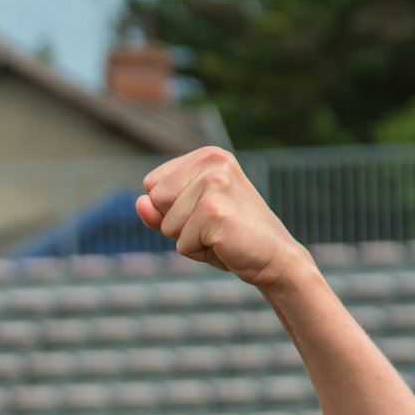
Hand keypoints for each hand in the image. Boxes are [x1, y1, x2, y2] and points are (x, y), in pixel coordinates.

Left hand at [135, 147, 309, 291]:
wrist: (275, 258)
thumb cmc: (230, 237)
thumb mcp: (190, 220)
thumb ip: (159, 211)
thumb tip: (139, 202)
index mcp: (208, 156)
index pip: (152, 184)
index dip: (171, 210)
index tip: (204, 214)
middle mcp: (212, 162)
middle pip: (156, 200)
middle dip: (176, 224)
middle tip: (212, 227)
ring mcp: (214, 185)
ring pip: (167, 224)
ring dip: (188, 240)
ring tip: (219, 235)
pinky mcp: (215, 212)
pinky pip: (181, 244)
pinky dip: (199, 253)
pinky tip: (225, 245)